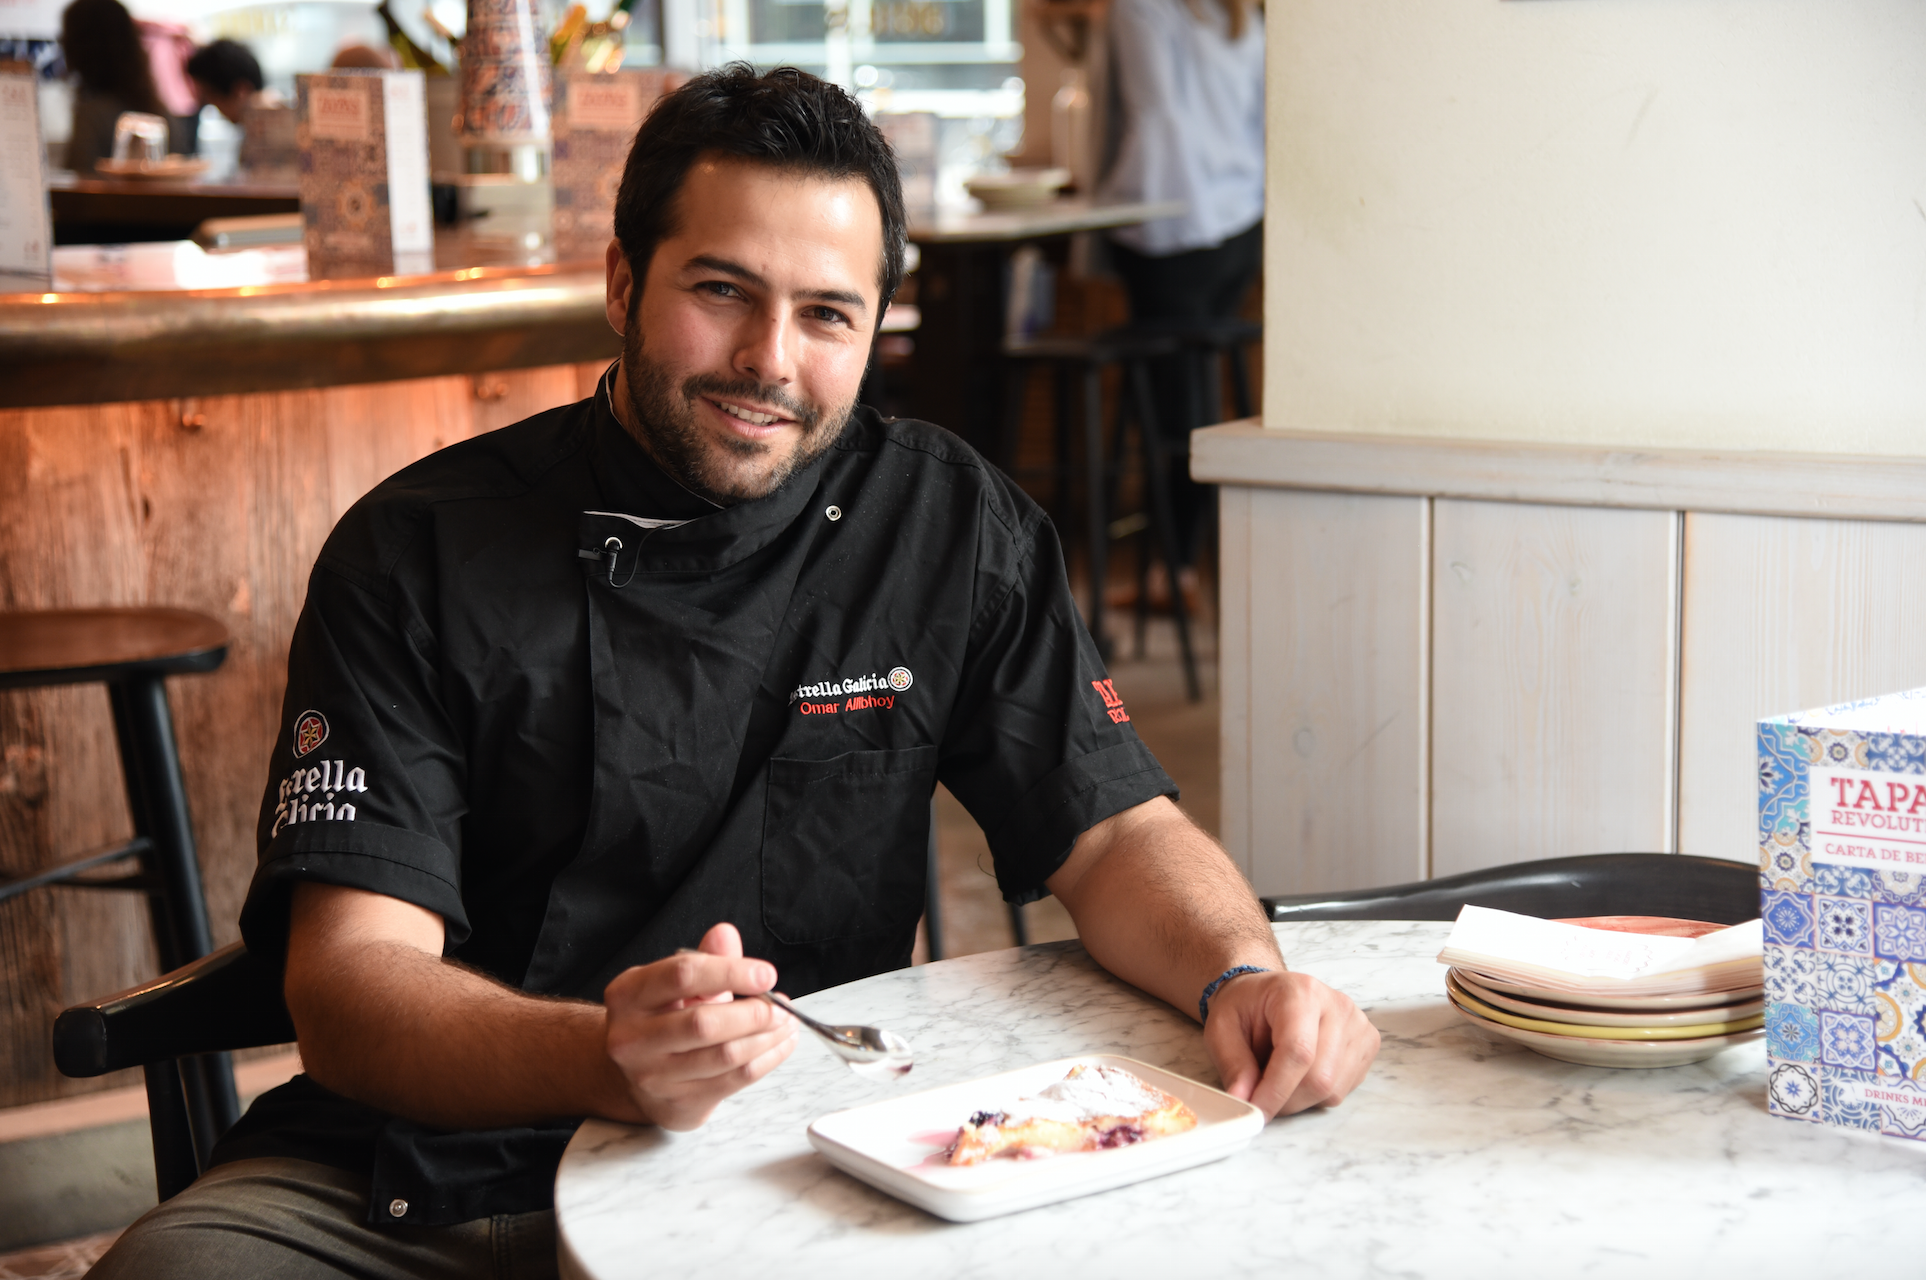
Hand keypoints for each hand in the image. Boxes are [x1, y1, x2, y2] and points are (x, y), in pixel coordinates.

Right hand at [603, 922, 798, 1129]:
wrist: (637, 1072)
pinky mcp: (676, 1104)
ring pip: (724, 1055)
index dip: (730, 972)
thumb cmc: (664, 1017)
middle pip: (704, 1023)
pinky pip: (733, 1080)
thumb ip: (705, 958)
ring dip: (766, 1038)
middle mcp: (631, 1038)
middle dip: (754, 1013)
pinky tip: (780, 1045)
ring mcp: (651, 1076)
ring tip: (787, 1023)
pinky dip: (766, 1061)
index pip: (682, 975)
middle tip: (782, 1006)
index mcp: (628, 995)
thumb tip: (725, 934)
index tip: (766, 974)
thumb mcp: (677, 983)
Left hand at [1202, 970, 1379, 1118]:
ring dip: (1299, 1100)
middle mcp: (1337, 1005)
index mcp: (1300, 992)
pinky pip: (1343, 1089)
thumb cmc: (1247, 1007)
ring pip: (1332, 1089)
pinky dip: (1316, 1095)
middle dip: (1285, 1100)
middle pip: (1319, 1077)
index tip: (1256, 1110)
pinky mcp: (1367, 1044)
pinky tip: (1300, 1073)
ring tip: (1278, 1077)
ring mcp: (1357, 1025)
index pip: (1298, 1051)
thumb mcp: (1222, 1027)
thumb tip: (1244, 1099)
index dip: (1276, 1089)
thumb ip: (1233, 1063)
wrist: (1268, 994)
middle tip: (1260, 1096)